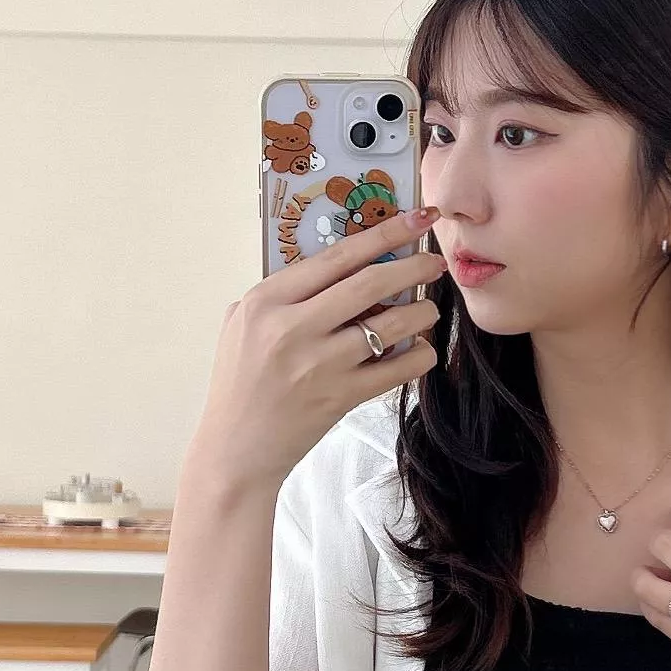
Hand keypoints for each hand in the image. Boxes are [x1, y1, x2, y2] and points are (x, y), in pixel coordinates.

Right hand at [185, 201, 446, 496]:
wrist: (235, 451)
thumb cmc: (238, 385)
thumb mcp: (239, 326)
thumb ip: (276, 295)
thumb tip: (329, 266)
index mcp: (267, 300)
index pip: (337, 256)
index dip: (384, 234)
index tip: (415, 218)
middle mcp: (292, 327)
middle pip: (370, 283)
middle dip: (414, 267)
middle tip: (435, 262)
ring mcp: (319, 364)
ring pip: (391, 324)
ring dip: (422, 313)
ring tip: (429, 311)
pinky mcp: (340, 397)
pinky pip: (398, 368)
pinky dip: (419, 355)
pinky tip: (420, 350)